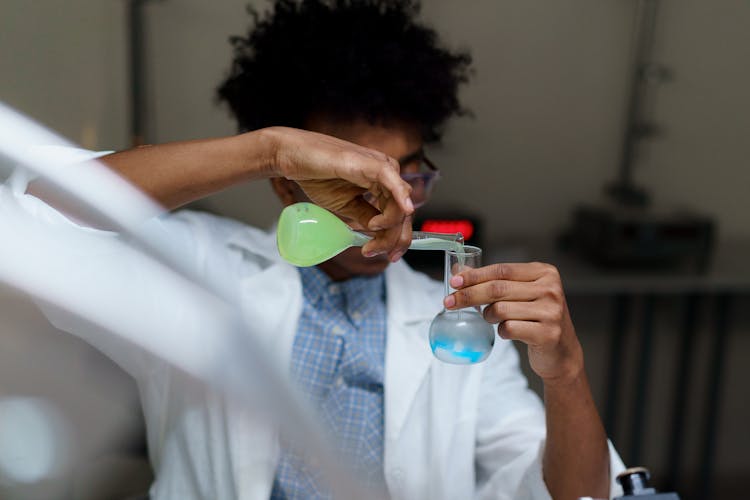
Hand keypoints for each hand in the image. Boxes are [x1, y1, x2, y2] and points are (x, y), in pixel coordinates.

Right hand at [266, 127, 413, 259]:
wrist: (293, 158)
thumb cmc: (317, 176)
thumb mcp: (346, 206)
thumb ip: (366, 218)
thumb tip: (380, 236)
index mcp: (382, 183)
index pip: (399, 214)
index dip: (397, 238)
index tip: (386, 256)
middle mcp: (387, 174)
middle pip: (403, 212)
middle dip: (396, 238)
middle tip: (382, 255)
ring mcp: (380, 167)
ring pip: (400, 203)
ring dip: (391, 228)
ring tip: (371, 242)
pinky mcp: (371, 163)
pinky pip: (393, 182)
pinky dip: (400, 199)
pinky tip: (404, 212)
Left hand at [444, 262, 583, 384]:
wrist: (561, 351)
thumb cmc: (536, 318)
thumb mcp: (519, 294)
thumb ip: (493, 280)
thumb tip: (459, 270)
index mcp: (544, 272)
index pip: (501, 270)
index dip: (475, 275)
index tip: (454, 282)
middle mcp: (551, 289)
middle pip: (498, 289)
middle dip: (469, 295)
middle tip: (449, 302)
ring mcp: (551, 311)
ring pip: (500, 309)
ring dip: (488, 316)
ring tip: (492, 319)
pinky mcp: (548, 333)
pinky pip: (509, 329)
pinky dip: (501, 331)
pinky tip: (507, 331)